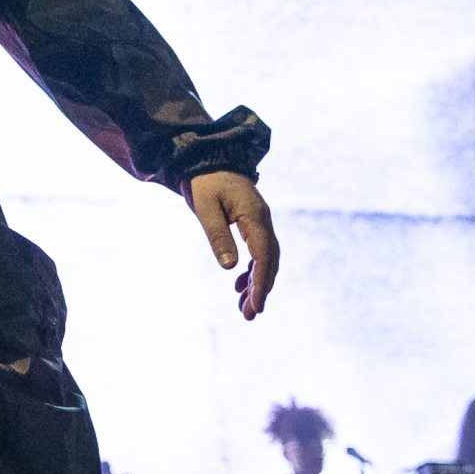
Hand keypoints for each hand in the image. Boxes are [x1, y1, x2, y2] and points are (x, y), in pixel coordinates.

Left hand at [186, 171, 277, 319]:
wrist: (207, 158)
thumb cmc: (205, 181)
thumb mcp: (205, 208)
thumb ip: (218, 236)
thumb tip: (230, 268)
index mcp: (254, 217)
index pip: (264, 256)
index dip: (261, 283)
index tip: (256, 305)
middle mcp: (263, 221)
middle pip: (269, 261)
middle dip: (261, 289)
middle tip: (249, 315)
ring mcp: (259, 222)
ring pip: (265, 259)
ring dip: (257, 283)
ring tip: (244, 307)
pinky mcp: (252, 223)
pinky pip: (258, 251)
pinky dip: (251, 270)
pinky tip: (239, 285)